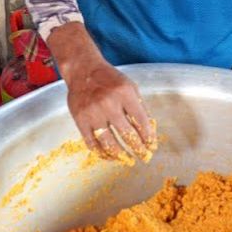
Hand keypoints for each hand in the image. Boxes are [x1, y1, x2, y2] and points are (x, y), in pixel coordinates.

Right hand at [48, 23, 156, 161]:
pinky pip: (91, 142)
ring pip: (108, 142)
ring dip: (120, 155)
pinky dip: (101, 153)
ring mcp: (92, 113)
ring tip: (127, 160)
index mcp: (124, 93)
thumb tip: (149, 132)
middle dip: (138, 149)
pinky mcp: (80, 120)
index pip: (141, 121)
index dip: (148, 137)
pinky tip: (109, 156)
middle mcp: (108, 103)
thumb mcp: (130, 87)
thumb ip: (139, 107)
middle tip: (144, 157)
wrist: (83, 70)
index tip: (152, 146)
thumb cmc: (109, 79)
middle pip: (127, 134)